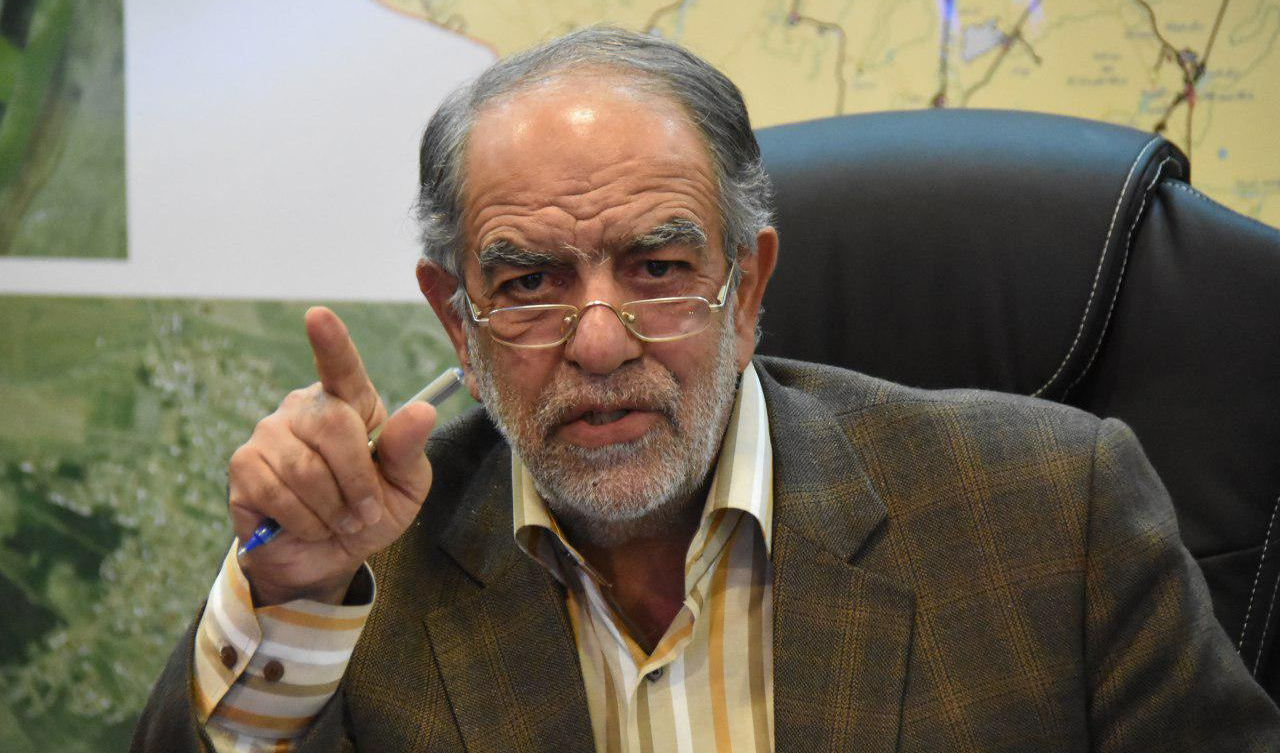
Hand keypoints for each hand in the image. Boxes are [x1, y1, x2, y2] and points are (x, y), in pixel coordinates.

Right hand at [228, 307, 435, 605]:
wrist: (326, 557)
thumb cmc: (369, 511)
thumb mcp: (404, 487)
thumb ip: (409, 451)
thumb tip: (423, 411)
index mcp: (350, 403)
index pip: (340, 367)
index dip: (331, 342)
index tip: (318, 316)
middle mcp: (305, 408)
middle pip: (332, 427)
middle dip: (357, 481)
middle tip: (365, 512)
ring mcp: (269, 434)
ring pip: (305, 470)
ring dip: (332, 510)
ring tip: (338, 521)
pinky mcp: (243, 466)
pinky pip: (277, 493)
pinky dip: (305, 521)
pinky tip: (308, 526)